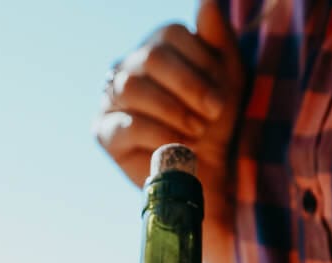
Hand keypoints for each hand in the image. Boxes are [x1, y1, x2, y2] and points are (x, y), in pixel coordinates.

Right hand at [94, 0, 244, 262]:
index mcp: (155, 48)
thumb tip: (208, 0)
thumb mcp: (227, 77)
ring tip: (195, 134)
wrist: (208, 175)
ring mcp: (111, 100)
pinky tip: (176, 147)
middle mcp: (128, 67)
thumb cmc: (218, 126)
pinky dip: (157, 134)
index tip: (220, 101)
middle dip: (189, 89)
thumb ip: (217, 37)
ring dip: (173, 111)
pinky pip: (125, 125)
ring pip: (134, 87)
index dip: (199, 66)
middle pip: (152, 57)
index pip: (169, 36)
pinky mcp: (105, 134)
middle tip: (211, 117)